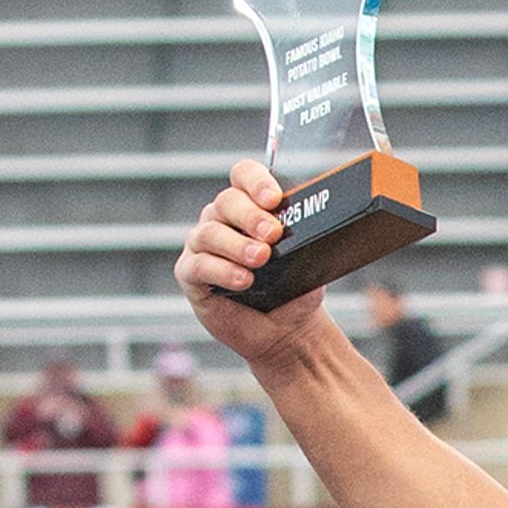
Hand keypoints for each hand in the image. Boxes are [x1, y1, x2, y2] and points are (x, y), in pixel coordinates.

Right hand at [173, 161, 325, 364]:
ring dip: (237, 244)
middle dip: (250, 215)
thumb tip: (316, 231)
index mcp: (250, 206)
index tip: (274, 199)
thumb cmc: (295, 291)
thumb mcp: (309, 264)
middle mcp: (221, 219)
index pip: (244, 175)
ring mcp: (202, 245)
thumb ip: (307, 242)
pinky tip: (243, 281)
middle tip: (273, 234)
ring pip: (210, 232)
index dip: (256, 181)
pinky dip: (221, 271)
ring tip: (260, 260)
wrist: (286, 331)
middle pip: (226, 201)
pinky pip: (198, 265)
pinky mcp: (190, 275)